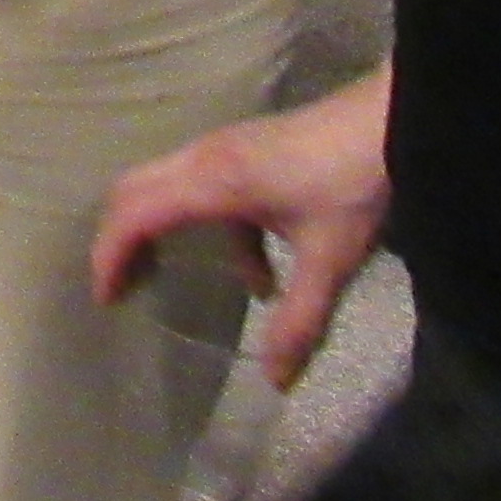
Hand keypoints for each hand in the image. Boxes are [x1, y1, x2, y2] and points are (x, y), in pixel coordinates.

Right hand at [89, 75, 392, 390]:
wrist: (393, 117)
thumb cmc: (354, 186)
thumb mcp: (329, 261)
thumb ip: (300, 324)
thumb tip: (275, 382)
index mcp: (212, 181)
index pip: (135, 213)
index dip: (110, 256)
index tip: (107, 300)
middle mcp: (204, 157)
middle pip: (134, 190)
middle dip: (118, 240)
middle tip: (120, 288)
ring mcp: (225, 148)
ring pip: (165, 184)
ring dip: (158, 230)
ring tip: (167, 279)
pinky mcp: (247, 150)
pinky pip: (203, 188)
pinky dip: (209, 231)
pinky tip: (259, 278)